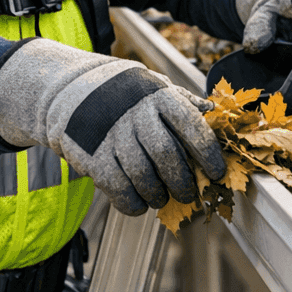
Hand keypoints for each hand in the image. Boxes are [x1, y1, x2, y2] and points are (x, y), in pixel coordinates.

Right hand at [0, 40, 226, 214]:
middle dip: (182, 182)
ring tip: (162, 198)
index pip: (191, 126)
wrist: (74, 91)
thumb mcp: (155, 87)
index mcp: (159, 97)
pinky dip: (132, 203)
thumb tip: (213, 112)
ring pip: (143, 176)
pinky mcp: (92, 155)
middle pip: (167, 156)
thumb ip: (184, 101)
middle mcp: (136, 114)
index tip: (216, 174)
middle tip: (189, 194)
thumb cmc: (127, 95)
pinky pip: (118, 188)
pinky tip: (139, 203)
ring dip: (158, 195)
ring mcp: (112, 134)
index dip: (208, 154)